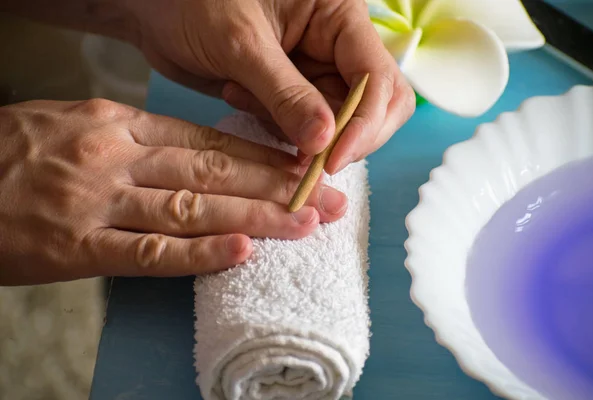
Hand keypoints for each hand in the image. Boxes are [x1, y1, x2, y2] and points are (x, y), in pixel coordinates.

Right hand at [0, 99, 346, 284]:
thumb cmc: (11, 152)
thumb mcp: (75, 123)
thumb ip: (136, 140)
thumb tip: (194, 157)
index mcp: (117, 122)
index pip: (207, 140)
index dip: (262, 156)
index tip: (304, 167)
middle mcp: (115, 156)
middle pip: (213, 171)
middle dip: (277, 186)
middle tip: (329, 198)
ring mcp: (96, 202)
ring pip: (192, 208)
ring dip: (255, 217)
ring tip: (306, 223)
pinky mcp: (75, 247)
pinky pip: (147, 251)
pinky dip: (196, 254)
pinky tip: (239, 253)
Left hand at [128, 0, 415, 172]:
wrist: (155, 8)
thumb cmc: (194, 1)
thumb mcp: (242, 44)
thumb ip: (286, 95)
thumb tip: (324, 144)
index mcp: (338, 16)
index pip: (378, 80)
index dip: (364, 125)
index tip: (331, 160)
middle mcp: (336, 46)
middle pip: (371, 109)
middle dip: (339, 137)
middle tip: (298, 153)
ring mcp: (314, 73)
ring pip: (333, 125)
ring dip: (292, 130)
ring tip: (242, 92)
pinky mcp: (290, 95)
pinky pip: (300, 129)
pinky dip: (273, 127)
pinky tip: (236, 92)